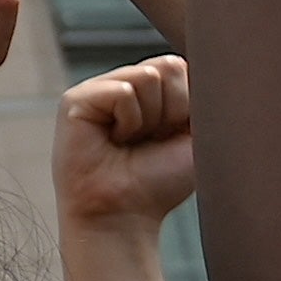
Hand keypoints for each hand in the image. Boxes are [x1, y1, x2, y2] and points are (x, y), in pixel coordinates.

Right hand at [56, 53, 196, 232]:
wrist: (126, 214)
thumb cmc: (160, 182)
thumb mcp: (196, 135)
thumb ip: (203, 96)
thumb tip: (202, 65)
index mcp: (152, 92)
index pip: (183, 67)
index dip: (188, 105)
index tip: (173, 136)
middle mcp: (125, 85)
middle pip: (169, 66)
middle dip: (172, 110)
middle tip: (151, 140)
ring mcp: (100, 90)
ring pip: (148, 76)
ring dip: (149, 119)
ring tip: (129, 142)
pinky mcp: (76, 99)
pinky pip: (121, 91)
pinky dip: (127, 122)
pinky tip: (112, 140)